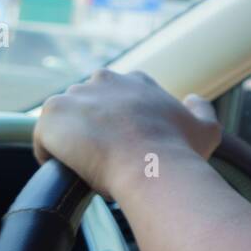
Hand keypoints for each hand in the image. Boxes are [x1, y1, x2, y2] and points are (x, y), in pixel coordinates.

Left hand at [33, 70, 221, 197]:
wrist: (151, 166)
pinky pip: (44, 140)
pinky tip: (72, 170)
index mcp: (136, 81)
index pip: (118, 95)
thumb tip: (193, 99)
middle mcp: (104, 79)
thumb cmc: (178, 151)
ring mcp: (75, 95)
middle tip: (106, 156)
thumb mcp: (206, 128)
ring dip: (72, 141)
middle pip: (88, 105)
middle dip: (92, 127)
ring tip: (88, 166)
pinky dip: (53, 157)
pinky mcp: (51, 115)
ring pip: (66, 122)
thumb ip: (200, 108)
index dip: (120, 122)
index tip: (126, 142)